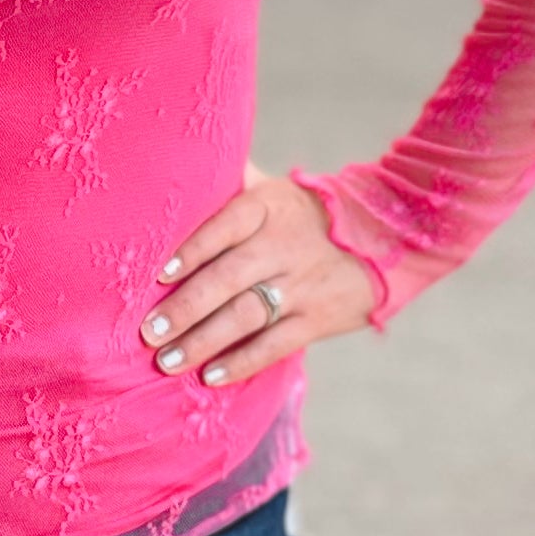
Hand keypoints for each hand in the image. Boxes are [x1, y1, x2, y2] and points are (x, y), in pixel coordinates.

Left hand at [139, 164, 378, 386]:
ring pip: (246, 315)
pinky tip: (210, 376)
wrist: (386, 237)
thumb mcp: (276, 190)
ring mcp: (302, 284)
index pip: (224, 225)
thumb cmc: (308, 215)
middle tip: (148, 331)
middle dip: (185, 307)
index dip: (191, 249)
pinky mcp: (318, 319)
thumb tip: (182, 159)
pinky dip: (242, 362)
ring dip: (203, 341)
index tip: (158, 275)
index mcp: (269, 207)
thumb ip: (232, 181)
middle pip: (228, 278)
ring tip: (166, 360)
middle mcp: (284, 245)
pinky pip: (275, 344)